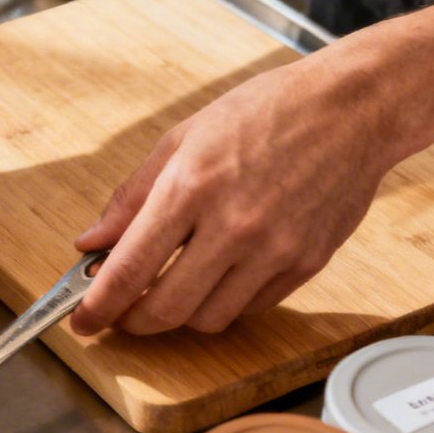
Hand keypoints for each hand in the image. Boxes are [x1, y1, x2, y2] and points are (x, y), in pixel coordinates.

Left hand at [70, 61, 395, 335]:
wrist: (352, 110)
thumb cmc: (266, 111)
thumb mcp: (184, 137)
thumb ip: (132, 197)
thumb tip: (92, 242)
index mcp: (191, 188)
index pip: (129, 270)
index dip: (97, 307)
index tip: (82, 321)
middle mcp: (232, 227)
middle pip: (165, 310)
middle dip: (133, 322)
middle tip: (121, 314)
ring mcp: (273, 251)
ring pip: (208, 319)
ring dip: (179, 315)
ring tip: (171, 289)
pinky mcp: (305, 265)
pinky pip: (250, 308)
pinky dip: (224, 302)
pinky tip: (218, 276)